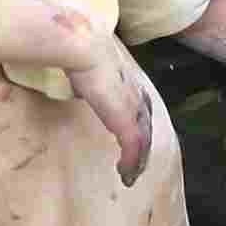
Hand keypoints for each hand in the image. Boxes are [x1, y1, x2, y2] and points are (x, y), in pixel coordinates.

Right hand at [69, 49, 158, 186]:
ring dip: (138, 161)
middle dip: (143, 147)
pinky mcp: (126, 123)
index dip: (139, 125)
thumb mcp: (88, 68)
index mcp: (130, 82)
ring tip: (131, 175)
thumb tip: (79, 86)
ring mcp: (134, 110)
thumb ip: (89, 80)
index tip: (133, 137)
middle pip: (146, 127)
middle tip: (138, 164)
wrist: (85, 49)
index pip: (141, 108)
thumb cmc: (82, 51)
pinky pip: (133, 150)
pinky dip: (131, 164)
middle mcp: (138, 96)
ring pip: (143, 142)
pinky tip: (125, 175)